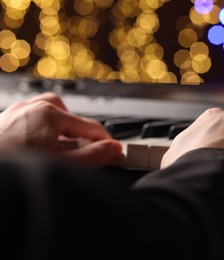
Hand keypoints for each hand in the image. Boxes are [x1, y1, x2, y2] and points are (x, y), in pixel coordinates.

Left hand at [0, 92, 122, 167]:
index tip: (114, 152)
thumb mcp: (61, 166)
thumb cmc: (12, 169)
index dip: (106, 141)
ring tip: (63, 146)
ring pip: (49, 111)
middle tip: (87, 152)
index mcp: (48, 114)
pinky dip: (43, 128)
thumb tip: (112, 149)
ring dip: (62, 127)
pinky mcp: (4, 121)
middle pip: (70, 115)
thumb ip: (93, 157)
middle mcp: (30, 108)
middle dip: (81, 134)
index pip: (90, 126)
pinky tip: (40, 146)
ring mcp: (15, 112)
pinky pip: (31, 116)